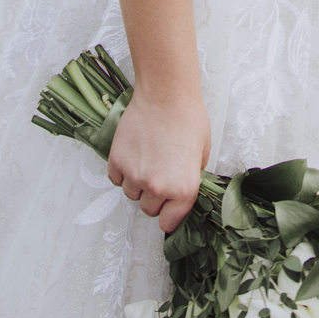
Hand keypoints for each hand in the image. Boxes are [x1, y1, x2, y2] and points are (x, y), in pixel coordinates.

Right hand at [107, 87, 211, 232]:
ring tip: (147, 160)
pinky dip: (123, 171)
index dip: (168, 215)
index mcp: (183, 190)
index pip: (168, 223)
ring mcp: (135, 175)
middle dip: (153, 196)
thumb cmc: (188, 118)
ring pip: (131, 194)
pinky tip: (134, 154)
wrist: (166, 95)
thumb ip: (190, 178)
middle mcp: (158, 187)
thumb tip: (180, 190)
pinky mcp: (117, 161)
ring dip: (137, 183)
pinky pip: (116, 178)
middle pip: (148, 209)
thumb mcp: (202, 155)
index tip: (167, 209)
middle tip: (159, 175)